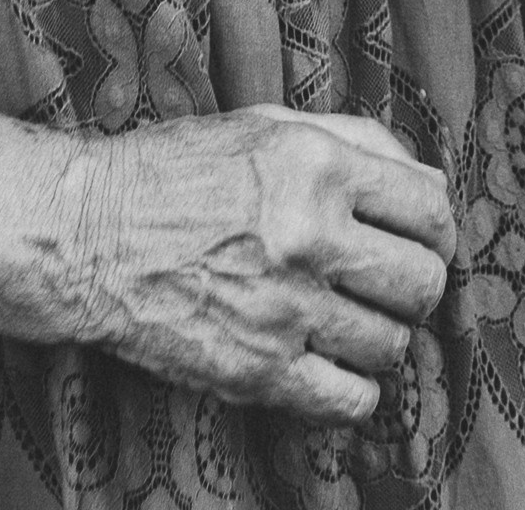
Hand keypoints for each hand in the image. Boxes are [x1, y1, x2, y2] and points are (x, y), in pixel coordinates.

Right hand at [69, 106, 457, 423]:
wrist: (88, 234)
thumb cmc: (178, 170)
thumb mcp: (267, 123)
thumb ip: (353, 139)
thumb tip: (427, 176)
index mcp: (316, 164)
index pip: (433, 208)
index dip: (436, 228)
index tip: (419, 237)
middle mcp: (308, 234)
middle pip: (423, 282)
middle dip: (416, 284)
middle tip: (387, 282)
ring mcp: (284, 309)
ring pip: (393, 343)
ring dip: (381, 335)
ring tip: (348, 318)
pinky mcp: (257, 372)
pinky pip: (352, 400)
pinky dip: (356, 388)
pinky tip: (333, 363)